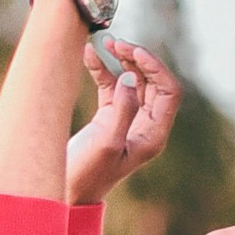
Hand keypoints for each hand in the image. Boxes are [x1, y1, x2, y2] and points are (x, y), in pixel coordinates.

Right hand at [64, 31, 180, 206]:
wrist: (65, 193)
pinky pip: (111, 86)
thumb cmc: (87, 175)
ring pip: (133, 80)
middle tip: (118, 43)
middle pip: (153, 81)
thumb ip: (123, 110)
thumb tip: (132, 77)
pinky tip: (89, 54)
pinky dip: (102, 69)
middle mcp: (145, 125)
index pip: (169, 91)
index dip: (156, 68)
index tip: (134, 52)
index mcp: (153, 134)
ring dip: (122, 60)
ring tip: (106, 42)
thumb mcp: (106, 143)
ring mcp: (126, 119)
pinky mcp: (107, 117)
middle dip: (138, 59)